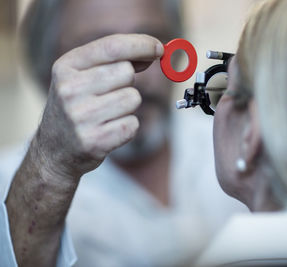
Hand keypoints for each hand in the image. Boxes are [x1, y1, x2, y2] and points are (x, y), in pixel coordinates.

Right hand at [36, 34, 163, 176]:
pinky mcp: (95, 142)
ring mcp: (81, 117)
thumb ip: (114, 60)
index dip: (141, 45)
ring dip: (128, 107)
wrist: (55, 150)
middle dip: (127, 82)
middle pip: (127, 72)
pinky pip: (133, 124)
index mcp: (66, 67)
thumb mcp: (82, 75)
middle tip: (109, 95)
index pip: (112, 47)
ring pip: (133, 98)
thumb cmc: (77, 106)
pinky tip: (109, 130)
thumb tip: (153, 51)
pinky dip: (128, 127)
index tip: (158, 48)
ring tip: (107, 114)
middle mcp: (70, 90)